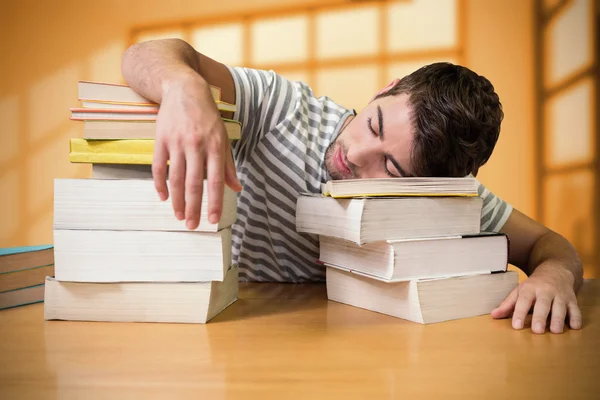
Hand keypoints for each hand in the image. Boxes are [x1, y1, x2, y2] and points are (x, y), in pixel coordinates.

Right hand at [153, 74, 241, 228]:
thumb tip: (236, 188)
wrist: (184, 89)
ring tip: (179, 216)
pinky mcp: (161, 139)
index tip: (213, 220)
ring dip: (177, 200)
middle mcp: (196, 145)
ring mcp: (177, 142)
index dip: (214, 202)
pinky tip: (163, 197)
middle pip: (194, 183)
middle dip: (193, 208)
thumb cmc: (207, 116)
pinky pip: (158, 167)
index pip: (216, 180)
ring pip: (176, 178)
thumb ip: (228, 164)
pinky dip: (160, 184)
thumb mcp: (222, 136)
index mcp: (215, 146)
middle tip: (192, 225)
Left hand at [491, 263, 581, 333]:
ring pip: (560, 307)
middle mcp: (545, 291)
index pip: (524, 301)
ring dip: (558, 319)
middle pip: (543, 304)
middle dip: (540, 317)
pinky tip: (574, 327)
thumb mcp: (519, 291)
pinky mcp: (572, 299)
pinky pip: (575, 309)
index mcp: (530, 288)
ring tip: (555, 331)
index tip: (516, 326)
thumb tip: (494, 315)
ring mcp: (560, 295)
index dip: (520, 313)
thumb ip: (508, 304)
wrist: (556, 270)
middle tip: (537, 331)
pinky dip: (576, 318)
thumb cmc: (534, 285)